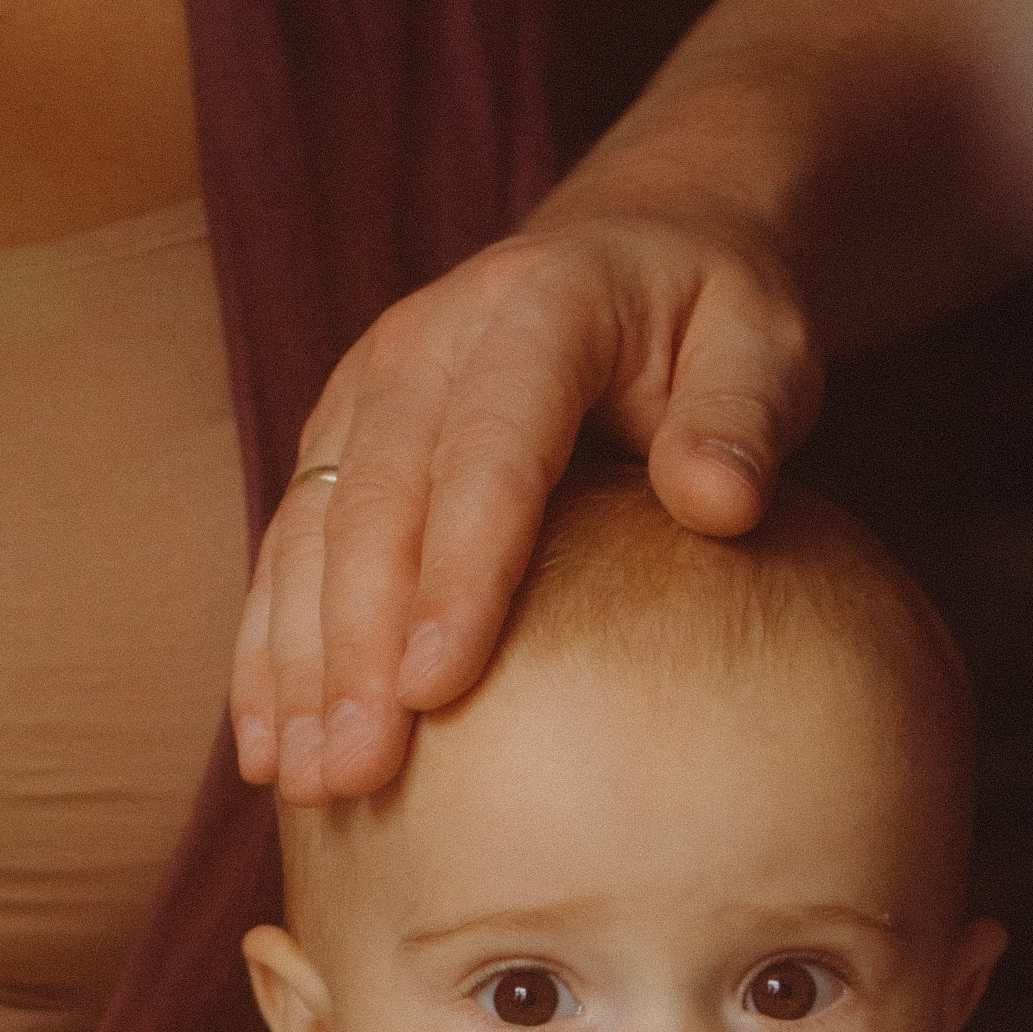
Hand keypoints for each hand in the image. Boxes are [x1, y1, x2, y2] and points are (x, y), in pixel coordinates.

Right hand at [231, 203, 821, 801]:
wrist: (640, 249)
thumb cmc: (712, 317)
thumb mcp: (763, 340)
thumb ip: (743, 414)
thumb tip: (719, 500)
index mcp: (539, 306)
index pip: (486, 447)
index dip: (454, 570)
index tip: (437, 689)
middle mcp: (428, 340)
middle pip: (376, 503)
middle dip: (356, 647)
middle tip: (355, 773)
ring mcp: (369, 389)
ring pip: (312, 532)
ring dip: (298, 663)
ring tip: (304, 782)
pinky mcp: (340, 439)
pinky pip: (287, 550)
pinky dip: (270, 649)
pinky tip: (269, 747)